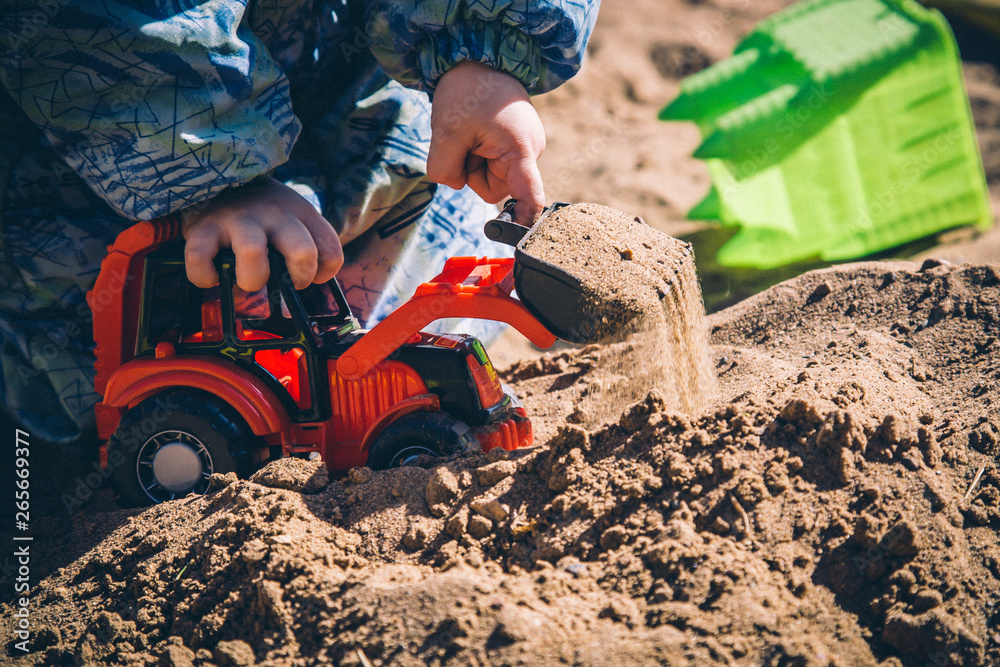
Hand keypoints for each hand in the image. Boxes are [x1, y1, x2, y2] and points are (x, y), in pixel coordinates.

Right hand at [181, 177, 342, 291]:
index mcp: (301, 214)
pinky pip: (199, 258)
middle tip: (284, 283)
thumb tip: (292, 298)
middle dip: (298, 278)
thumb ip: (304, 250)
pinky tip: (213, 277)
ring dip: (252, 279)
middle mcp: (274, 214)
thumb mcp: (294, 219)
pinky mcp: (203, 227)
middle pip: (302, 251)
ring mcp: (238, 219)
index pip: (329, 252)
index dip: (321, 274)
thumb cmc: (263, 213)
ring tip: (247, 280)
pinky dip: (204, 277)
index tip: (306, 275)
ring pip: (252, 252)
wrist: (222, 177)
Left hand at [428, 61, 545, 222]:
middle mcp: (530, 152)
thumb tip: (455, 185)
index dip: (524, 220)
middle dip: (473, 173)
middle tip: (464, 142)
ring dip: (472, 163)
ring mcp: (524, 149)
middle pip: (494, 189)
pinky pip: (490, 164)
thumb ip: (445, 171)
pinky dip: (476, 154)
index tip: (522, 238)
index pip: (530, 196)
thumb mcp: (446, 133)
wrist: (478, 58)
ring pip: (489, 178)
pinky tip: (475, 132)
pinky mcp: (515, 145)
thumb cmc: (466, 93)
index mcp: (520, 150)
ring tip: (470, 132)